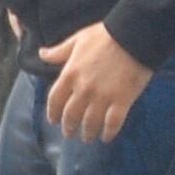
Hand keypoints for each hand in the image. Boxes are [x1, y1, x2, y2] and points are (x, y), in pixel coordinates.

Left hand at [41, 22, 154, 142]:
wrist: (133, 36)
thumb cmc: (105, 35)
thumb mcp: (77, 40)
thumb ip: (59, 52)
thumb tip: (41, 54)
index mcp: (70, 75)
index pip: (55, 100)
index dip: (53, 113)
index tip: (53, 121)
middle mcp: (83, 89)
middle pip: (71, 115)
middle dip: (69, 127)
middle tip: (70, 134)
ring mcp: (102, 96)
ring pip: (90, 122)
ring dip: (87, 133)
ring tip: (87, 138)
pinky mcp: (122, 100)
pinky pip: (113, 122)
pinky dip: (108, 132)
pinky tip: (106, 138)